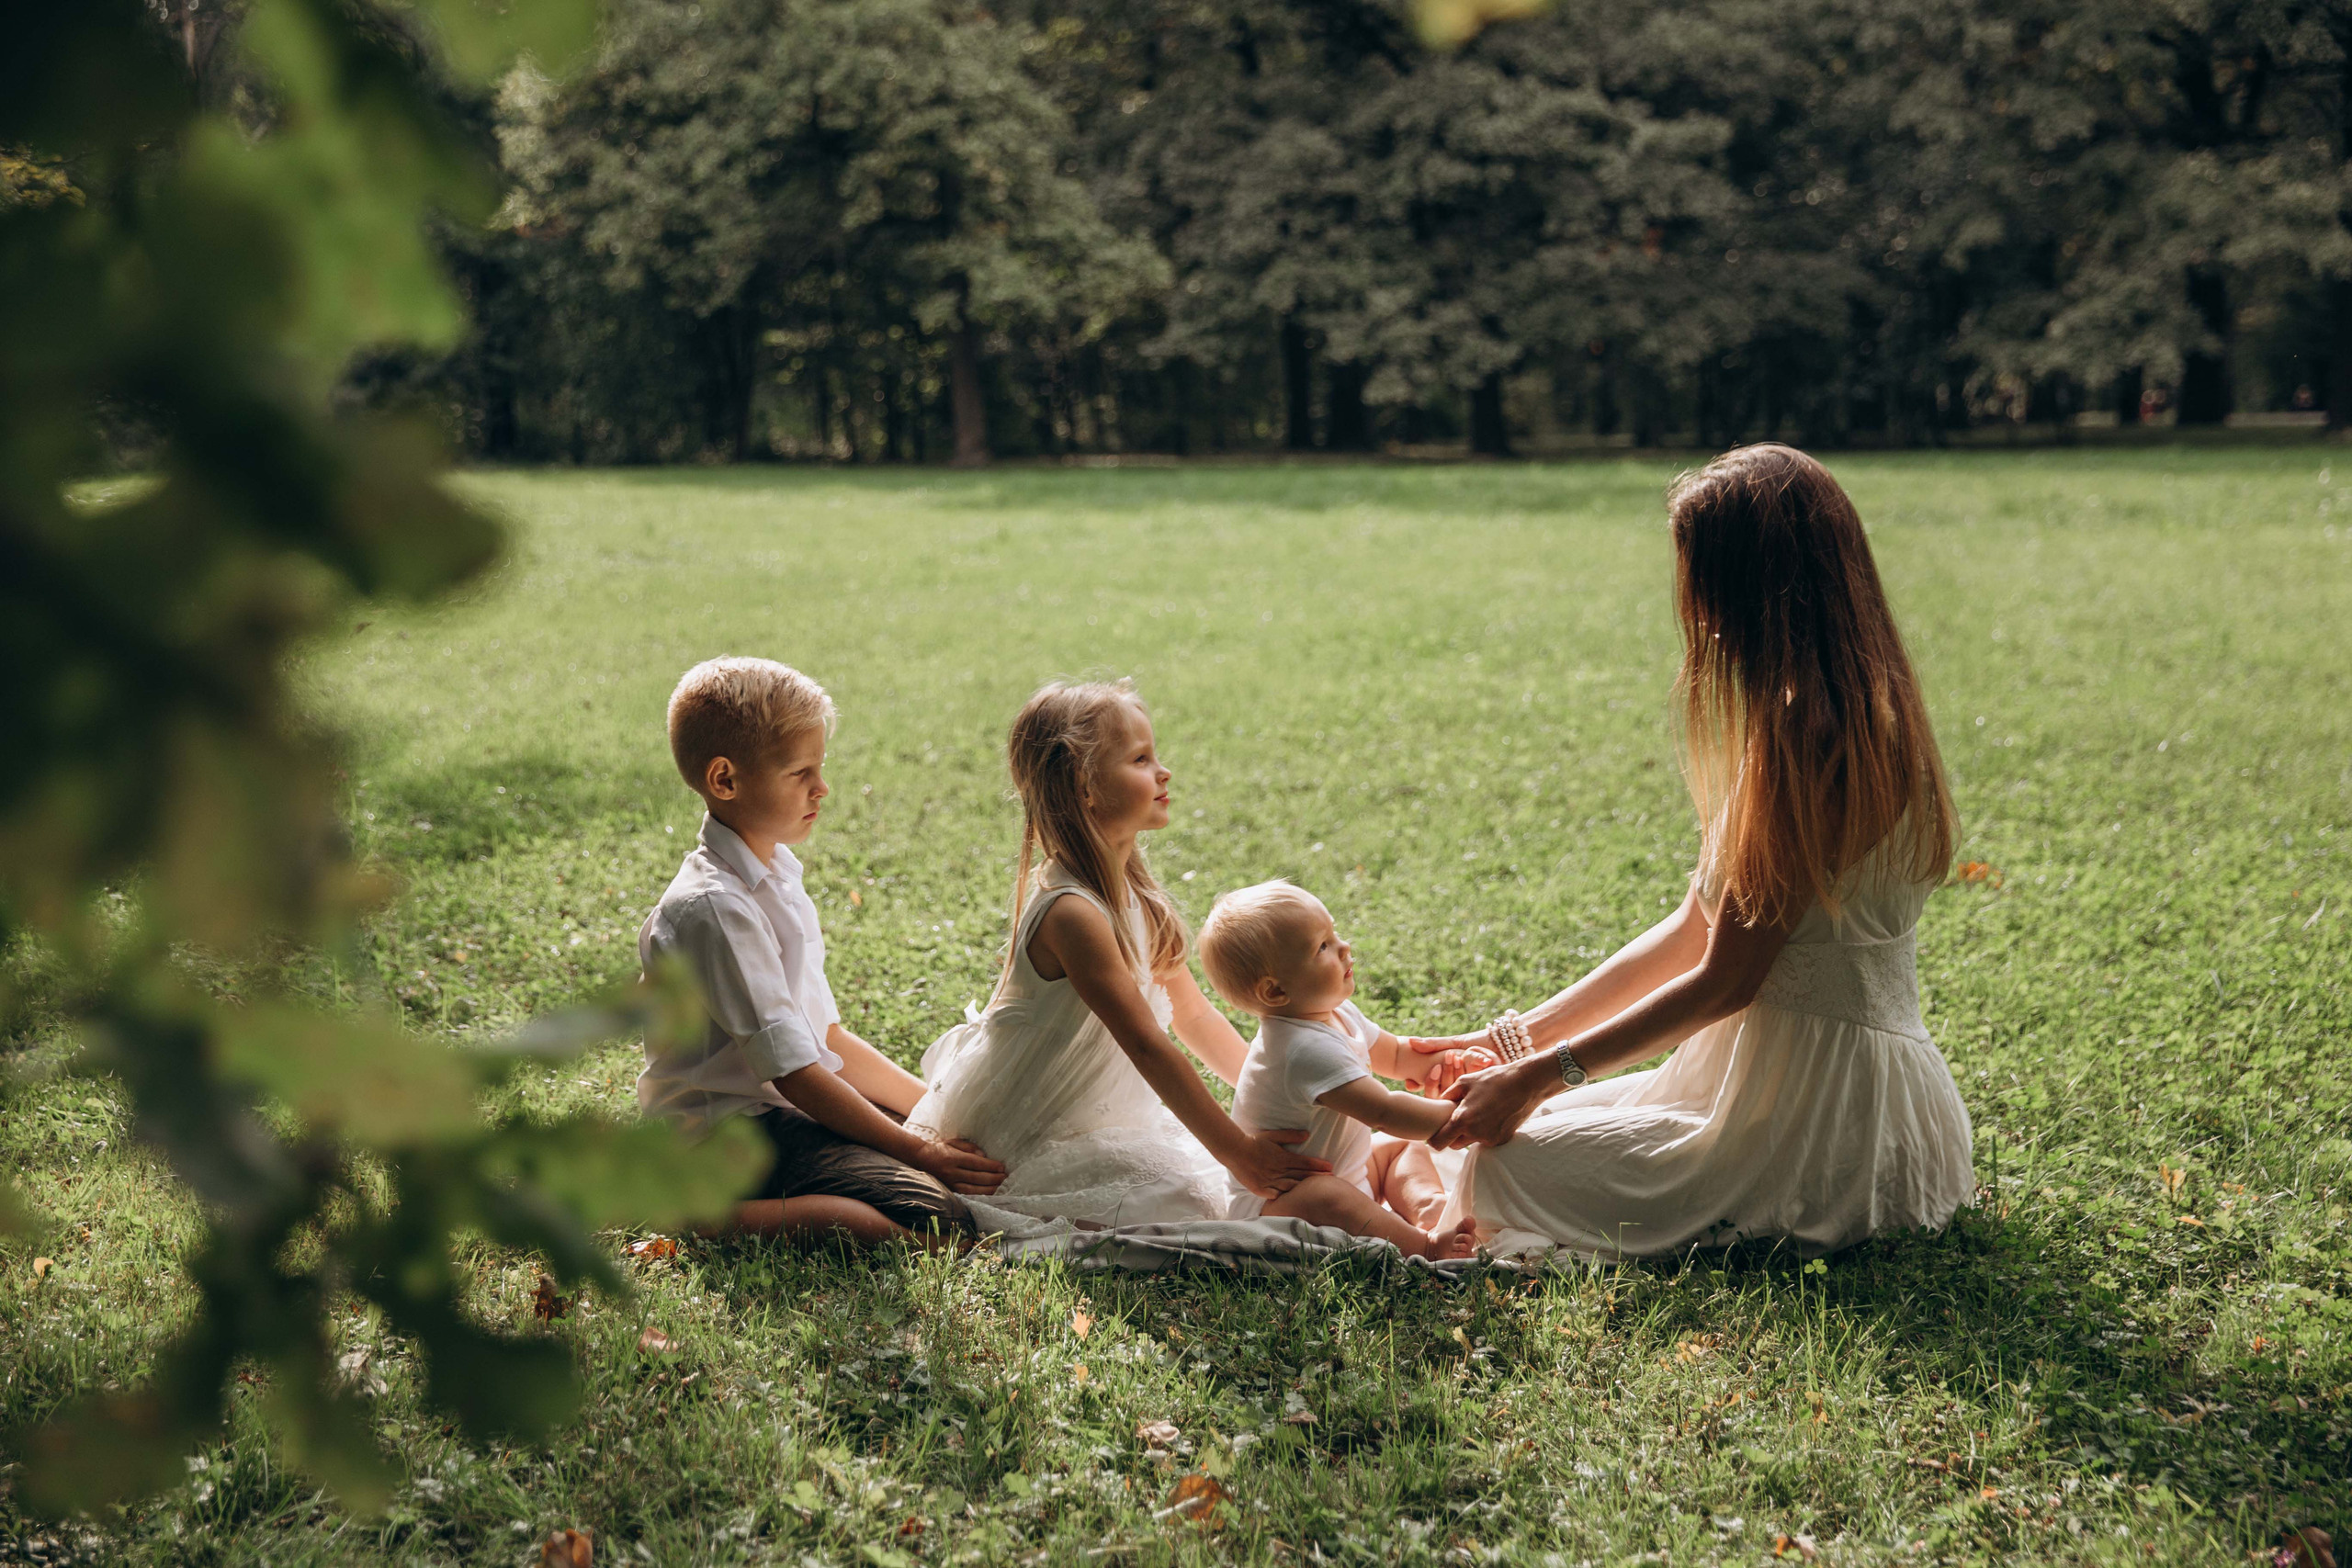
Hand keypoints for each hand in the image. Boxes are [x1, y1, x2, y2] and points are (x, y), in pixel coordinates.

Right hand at [910, 1137, 1007, 1195]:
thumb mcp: (953, 1142)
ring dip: (988, 1189)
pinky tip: (988, 1194)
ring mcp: (949, 1183)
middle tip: (1005, 1177)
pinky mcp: (949, 1190)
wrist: (920, 1159)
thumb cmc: (940, 1148)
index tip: (1002, 1167)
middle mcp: (951, 1172)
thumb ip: (969, 1147)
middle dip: (993, 1178)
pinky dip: (978, 1195)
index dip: (990, 1166)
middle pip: (976, 1178)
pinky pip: (966, 1195)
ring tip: (1000, 1187)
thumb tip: (983, 1155)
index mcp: (953, 1158)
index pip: (975, 1163)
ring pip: (972, 1190)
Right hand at [1226, 1127, 1331, 1199]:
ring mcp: (1269, 1181)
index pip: (1305, 1162)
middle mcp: (1278, 1170)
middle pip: (1301, 1175)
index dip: (1318, 1165)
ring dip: (1304, 1188)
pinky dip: (1285, 1196)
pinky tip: (1294, 1199)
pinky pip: (1276, 1195)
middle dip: (1316, 1177)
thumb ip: (1290, 1135)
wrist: (1234, 1151)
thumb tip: (1307, 1134)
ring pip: (1290, 1186)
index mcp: (1282, 1157)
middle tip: (1332, 1178)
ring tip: (1317, 1190)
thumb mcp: (1273, 1135)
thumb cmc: (1254, 1141)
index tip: (1330, 1167)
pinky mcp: (1260, 1189)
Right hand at [1405, 1032, 1492, 1095]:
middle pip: (1444, 1096)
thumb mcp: (1455, 1043)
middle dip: (1447, 1075)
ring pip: (1459, 1092)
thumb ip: (1434, 1045)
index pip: (1432, 1093)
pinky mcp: (1490, 1092)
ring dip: (1458, 1073)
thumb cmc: (1479, 1042)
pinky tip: (1484, 1059)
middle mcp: (1462, 1092)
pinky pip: (1478, 1086)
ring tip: (1460, 1056)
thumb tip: (1411, 1042)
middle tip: (1450, 1056)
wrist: (1508, 1041)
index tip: (1429, 1071)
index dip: (1428, 1085)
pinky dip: (1478, 1068)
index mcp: (1450, 1082)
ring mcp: (1476, 1093)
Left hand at [1428, 1060, 1544, 1150]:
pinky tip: (1490, 1116)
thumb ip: (1446, 1096)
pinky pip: (1485, 1140)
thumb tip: (1436, 1106)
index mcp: (1462, 1120)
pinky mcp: (1502, 1140)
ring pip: (1470, 1142)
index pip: (1439, 1143)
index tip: (1434, 1134)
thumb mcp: (1464, 1081)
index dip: (1434, 1140)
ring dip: (1468, 1133)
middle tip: (1456, 1119)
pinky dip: (1484, 1132)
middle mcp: (1475, 1134)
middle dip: (1452, 1135)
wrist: (1526, 1084)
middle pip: (1454, 1144)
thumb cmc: (1493, 1079)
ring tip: (1476, 1113)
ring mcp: (1490, 1139)